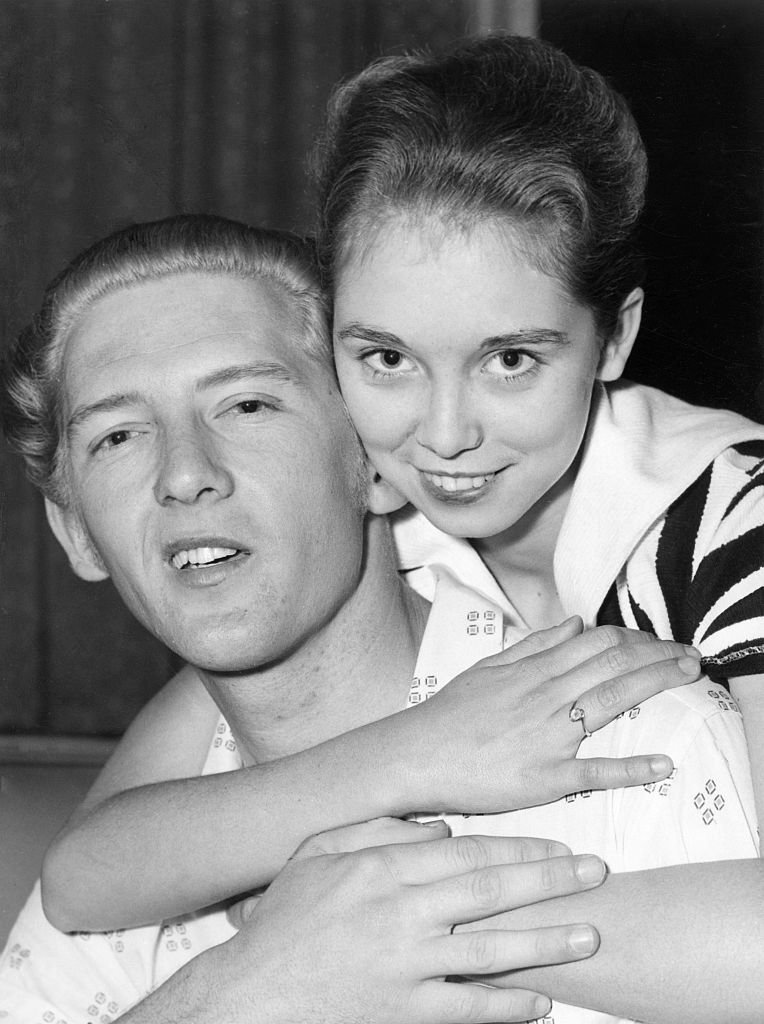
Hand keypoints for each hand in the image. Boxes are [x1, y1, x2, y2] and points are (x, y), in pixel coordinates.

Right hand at [181, 830, 607, 1023]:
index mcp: (383, 868)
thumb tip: (437, 830)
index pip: (467, 852)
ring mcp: (406, 965)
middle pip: (490, 891)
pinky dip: (507, 1005)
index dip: (518, 848)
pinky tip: (541, 1000)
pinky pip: (468, 1007)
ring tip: (589, 934)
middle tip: (596, 874)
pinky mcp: (405, 1011)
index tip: (557, 845)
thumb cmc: (285, 920)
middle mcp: (402, 912)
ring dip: (546, 940)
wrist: (253, 994)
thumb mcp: (317, 852)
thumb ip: (376, 830)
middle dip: (550, 880)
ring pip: (491, 948)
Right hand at [407, 618, 699, 811]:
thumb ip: (534, 645)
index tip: (661, 644)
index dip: (637, 639)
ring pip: (611, 700)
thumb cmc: (451, 714)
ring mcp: (547, 735)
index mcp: (533, 670)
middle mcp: (545, 695)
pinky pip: (592, 771)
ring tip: (690, 678)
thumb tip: (575, 623)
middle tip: (694, 657)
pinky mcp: (544, 776)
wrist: (417, 754)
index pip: (596, 642)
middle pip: (613, 664)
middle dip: (659, 656)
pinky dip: (629, 768)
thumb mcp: (489, 667)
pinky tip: (661, 764)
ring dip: (656, 685)